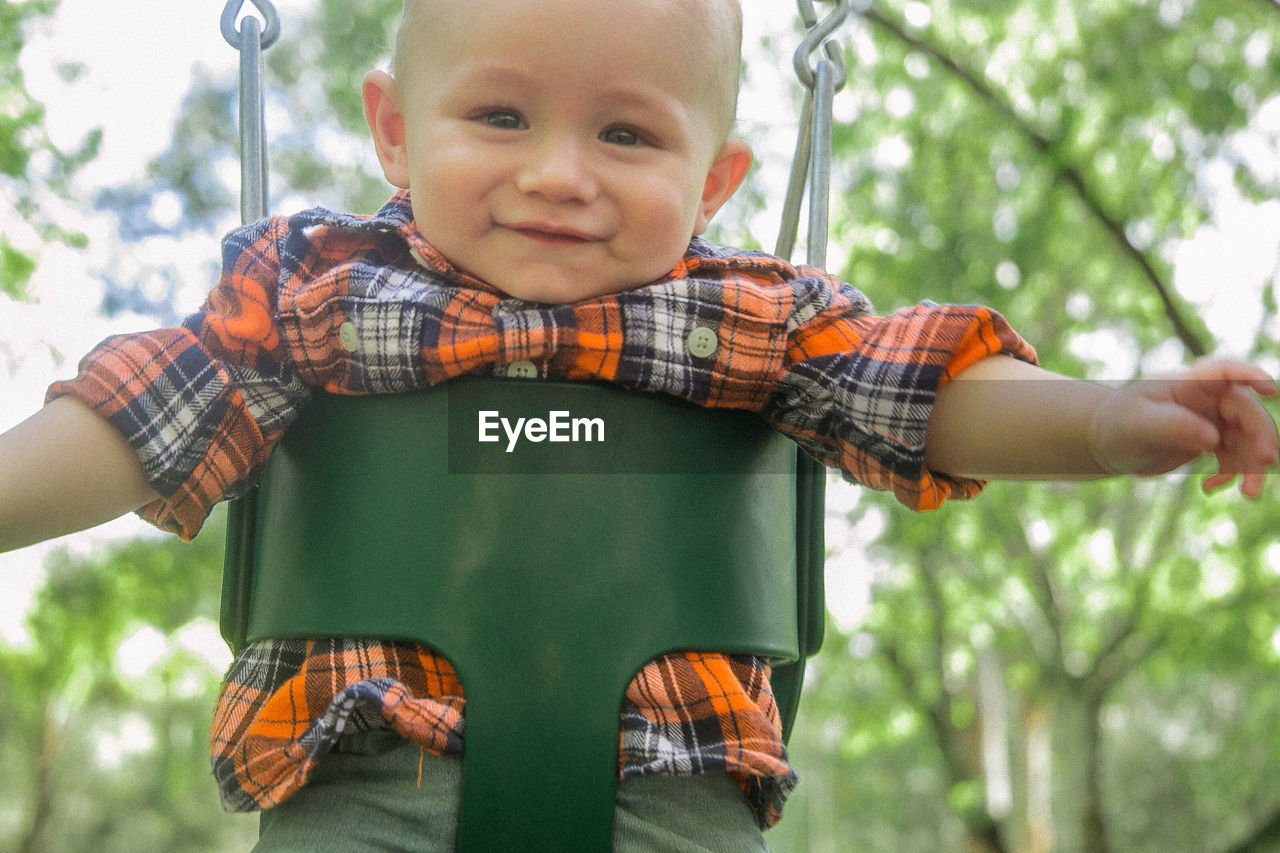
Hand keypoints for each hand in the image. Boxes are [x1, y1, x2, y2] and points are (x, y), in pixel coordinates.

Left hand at [1086, 359, 1278, 496]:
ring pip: (1246, 439)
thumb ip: (1173, 427)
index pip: (1223, 371)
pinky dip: (1230, 474)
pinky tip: (1209, 488)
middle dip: (1261, 436)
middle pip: (1246, 411)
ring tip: (1249, 494)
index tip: (1270, 391)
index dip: (1249, 375)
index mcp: (1187, 383)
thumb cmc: (1117, 426)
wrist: (1107, 444)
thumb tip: (1213, 438)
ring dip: (1252, 465)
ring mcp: (1210, 419)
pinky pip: (1233, 457)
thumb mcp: (1138, 426)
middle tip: (1266, 462)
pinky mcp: (1209, 441)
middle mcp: (1205, 398)